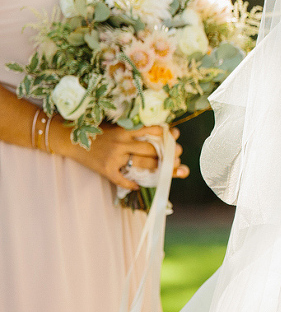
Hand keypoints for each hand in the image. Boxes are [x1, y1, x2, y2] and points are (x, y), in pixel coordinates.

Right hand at [60, 124, 187, 189]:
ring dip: (156, 169)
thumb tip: (166, 131)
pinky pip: (122, 179)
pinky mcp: (106, 169)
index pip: (153, 132)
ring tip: (165, 172)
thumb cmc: (98, 131)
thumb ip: (137, 129)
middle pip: (152, 150)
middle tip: (177, 158)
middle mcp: (122, 142)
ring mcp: (114, 157)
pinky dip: (131, 184)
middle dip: (167, 156)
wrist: (71, 139)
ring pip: (142, 164)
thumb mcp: (118, 125)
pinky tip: (137, 186)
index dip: (167, 137)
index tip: (176, 139)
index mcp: (126, 130)